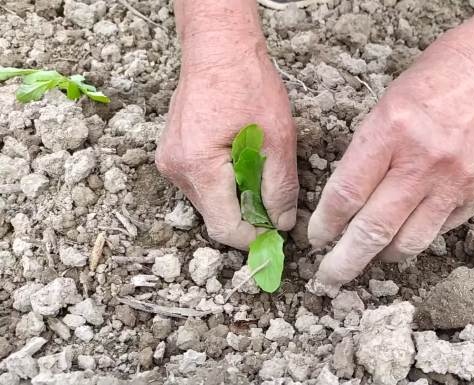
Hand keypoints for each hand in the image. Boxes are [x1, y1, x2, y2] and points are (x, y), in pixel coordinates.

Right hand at [156, 1, 297, 249]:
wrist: (218, 46)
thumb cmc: (246, 82)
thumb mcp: (278, 137)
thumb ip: (280, 187)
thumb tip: (281, 224)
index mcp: (198, 167)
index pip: (224, 227)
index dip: (253, 237)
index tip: (277, 237)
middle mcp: (176, 169)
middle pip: (215, 217)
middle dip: (247, 216)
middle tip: (275, 201)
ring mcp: (170, 161)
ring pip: (209, 201)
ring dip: (237, 197)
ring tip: (260, 171)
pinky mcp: (173, 152)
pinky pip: (202, 183)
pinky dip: (225, 182)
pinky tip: (242, 161)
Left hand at [309, 0, 473, 285]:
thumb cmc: (438, 77)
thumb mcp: (387, 103)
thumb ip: (368, 153)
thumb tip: (346, 201)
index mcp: (391, 130)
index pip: (346, 194)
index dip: (325, 225)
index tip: (316, 237)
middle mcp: (424, 161)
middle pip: (374, 230)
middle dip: (345, 261)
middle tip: (329, 278)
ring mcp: (456, 180)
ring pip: (410, 243)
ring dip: (383, 256)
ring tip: (370, 256)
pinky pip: (440, 230)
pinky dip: (418, 235)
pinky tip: (407, 229)